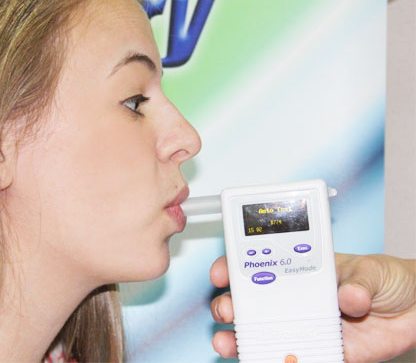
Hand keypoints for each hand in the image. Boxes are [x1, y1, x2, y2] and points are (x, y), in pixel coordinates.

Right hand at [209, 253, 415, 361]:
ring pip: (261, 334)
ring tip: (229, 344)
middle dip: (229, 306)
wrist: (415, 311)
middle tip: (227, 311)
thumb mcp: (371, 270)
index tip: (221, 272)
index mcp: (299, 270)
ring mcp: (304, 327)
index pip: (257, 264)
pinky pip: (294, 360)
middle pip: (250, 302)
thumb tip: (348, 295)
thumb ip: (358, 281)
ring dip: (240, 340)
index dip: (233, 266)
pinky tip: (277, 362)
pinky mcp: (321, 353)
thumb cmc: (387, 280)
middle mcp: (294, 299)